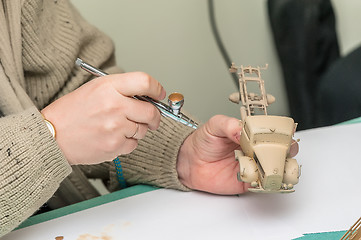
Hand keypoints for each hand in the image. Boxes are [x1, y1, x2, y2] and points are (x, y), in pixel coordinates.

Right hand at [41, 72, 164, 164]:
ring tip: (118, 127)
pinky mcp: (114, 146)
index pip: (145, 82)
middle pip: (151, 111)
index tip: (159, 95)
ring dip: (137, 129)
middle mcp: (114, 106)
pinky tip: (112, 137)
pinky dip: (127, 142)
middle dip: (154, 116)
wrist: (53, 136)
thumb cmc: (72, 112)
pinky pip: (133, 144)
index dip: (157, 89)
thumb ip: (121, 89)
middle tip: (150, 118)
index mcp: (108, 87)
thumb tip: (147, 95)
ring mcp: (115, 127)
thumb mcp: (94, 89)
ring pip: (143, 130)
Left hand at [176, 115, 298, 194]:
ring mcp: (253, 165)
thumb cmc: (204, 141)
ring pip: (275, 168)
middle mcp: (255, 149)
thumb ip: (228, 124)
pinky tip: (266, 179)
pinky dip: (268, 183)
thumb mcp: (214, 125)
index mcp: (251, 133)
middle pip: (279, 150)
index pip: (272, 131)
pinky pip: (262, 184)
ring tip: (278, 167)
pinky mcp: (248, 181)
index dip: (282, 132)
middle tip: (283, 151)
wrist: (191, 161)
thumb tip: (240, 129)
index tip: (284, 134)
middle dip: (286, 151)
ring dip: (281, 168)